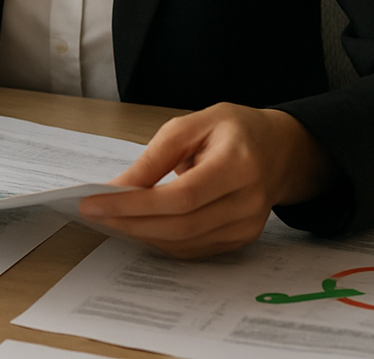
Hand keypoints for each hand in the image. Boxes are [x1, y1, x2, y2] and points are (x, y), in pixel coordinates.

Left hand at [78, 103, 336, 258]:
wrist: (280, 150)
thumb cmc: (234, 130)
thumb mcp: (192, 124)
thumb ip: (155, 157)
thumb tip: (118, 188)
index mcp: (238, 164)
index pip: (181, 197)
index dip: (135, 204)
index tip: (94, 202)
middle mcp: (248, 201)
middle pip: (180, 225)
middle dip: (130, 222)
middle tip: (93, 213)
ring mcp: (247, 226)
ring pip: (184, 243)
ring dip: (141, 234)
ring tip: (108, 219)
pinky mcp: (241, 239)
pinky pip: (193, 248)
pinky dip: (160, 240)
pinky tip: (138, 226)